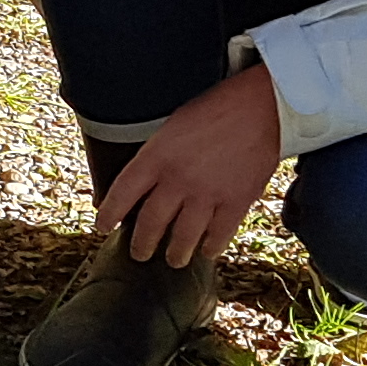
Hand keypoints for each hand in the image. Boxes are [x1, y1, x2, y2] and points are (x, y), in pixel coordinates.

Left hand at [101, 63, 282, 268]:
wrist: (263, 105)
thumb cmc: (217, 109)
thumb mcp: (173, 124)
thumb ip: (157, 154)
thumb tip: (145, 179)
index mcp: (157, 156)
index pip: (123, 192)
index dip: (110, 213)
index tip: (103, 226)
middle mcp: (178, 179)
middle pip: (151, 223)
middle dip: (142, 244)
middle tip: (139, 254)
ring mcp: (208, 193)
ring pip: (184, 237)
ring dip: (176, 253)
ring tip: (174, 260)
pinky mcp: (237, 201)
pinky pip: (219, 234)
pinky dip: (211, 246)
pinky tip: (207, 251)